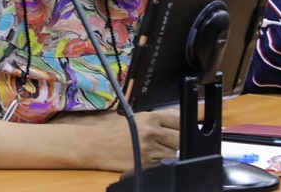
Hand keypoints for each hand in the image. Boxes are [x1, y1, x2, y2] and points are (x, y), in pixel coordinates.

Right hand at [48, 107, 179, 170]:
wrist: (95, 144)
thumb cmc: (113, 130)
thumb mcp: (135, 116)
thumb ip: (156, 118)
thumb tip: (175, 118)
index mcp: (151, 117)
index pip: (179, 121)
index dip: (183, 126)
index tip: (184, 128)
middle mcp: (152, 132)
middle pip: (179, 138)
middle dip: (178, 141)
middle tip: (173, 141)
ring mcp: (149, 149)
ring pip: (173, 153)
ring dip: (170, 152)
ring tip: (159, 149)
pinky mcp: (144, 163)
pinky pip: (161, 164)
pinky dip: (160, 162)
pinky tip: (152, 157)